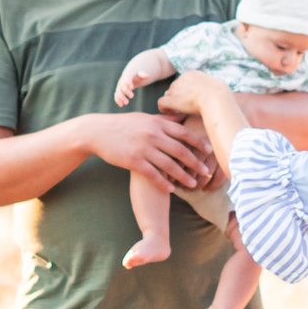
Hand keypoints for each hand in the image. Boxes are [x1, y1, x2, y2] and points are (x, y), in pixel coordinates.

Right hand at [84, 112, 217, 190]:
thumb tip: (181, 117)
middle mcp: (152, 135)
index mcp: (156, 123)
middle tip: (206, 171)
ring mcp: (143, 148)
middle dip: (195, 162)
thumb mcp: (144, 118)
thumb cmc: (123, 125)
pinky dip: (163, 183)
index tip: (210, 150)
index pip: (183, 132)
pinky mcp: (133, 161)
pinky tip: (171, 190)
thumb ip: (162, 120)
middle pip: (180, 150)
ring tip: (192, 184)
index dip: (198, 142)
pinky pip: (153, 174)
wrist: (97, 132)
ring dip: (183, 176)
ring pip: (169, 165)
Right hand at [113, 62, 140, 105]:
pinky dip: (118, 100)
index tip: (132, 87)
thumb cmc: (136, 75)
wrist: (130, 75)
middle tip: (132, 96)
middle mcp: (122, 81)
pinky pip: (116, 96)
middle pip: (122, 86)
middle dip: (127, 91)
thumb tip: (147, 76)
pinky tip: (121, 105)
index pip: (126, 78)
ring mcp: (119, 86)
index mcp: (127, 75)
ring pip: (118, 92)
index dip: (128, 83)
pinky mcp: (118, 91)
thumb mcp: (140, 74)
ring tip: (127, 103)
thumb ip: (143, 75)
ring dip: (121, 97)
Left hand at [157, 71, 224, 117]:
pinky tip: (171, 114)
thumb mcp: (215, 86)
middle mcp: (181, 79)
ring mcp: (175, 89)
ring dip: (171, 103)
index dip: (184, 92)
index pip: (183, 82)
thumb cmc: (220, 96)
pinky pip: (161, 103)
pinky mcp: (172, 99)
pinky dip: (164, 109)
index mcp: (192, 74)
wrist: (216, 98)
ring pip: (168, 96)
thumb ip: (208, 88)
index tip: (189, 100)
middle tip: (182, 108)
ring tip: (177, 112)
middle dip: (177, 97)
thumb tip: (208, 93)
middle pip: (174, 88)